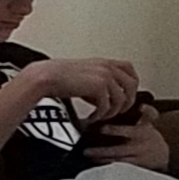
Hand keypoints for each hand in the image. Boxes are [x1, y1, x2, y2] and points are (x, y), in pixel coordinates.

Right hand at [19, 58, 138, 122]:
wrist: (46, 77)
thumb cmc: (59, 76)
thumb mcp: (84, 74)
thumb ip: (98, 81)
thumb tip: (107, 97)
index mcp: (103, 62)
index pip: (129, 69)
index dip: (132, 83)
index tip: (126, 94)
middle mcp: (106, 67)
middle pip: (132, 84)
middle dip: (127, 100)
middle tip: (117, 110)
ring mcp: (104, 76)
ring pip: (121, 99)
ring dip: (112, 111)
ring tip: (101, 116)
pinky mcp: (99, 87)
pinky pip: (107, 106)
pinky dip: (100, 115)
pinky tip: (91, 117)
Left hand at [84, 105, 169, 170]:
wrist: (163, 155)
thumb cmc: (150, 137)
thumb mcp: (150, 123)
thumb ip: (146, 113)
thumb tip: (142, 106)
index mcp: (140, 134)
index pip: (127, 131)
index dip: (114, 130)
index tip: (102, 128)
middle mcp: (137, 147)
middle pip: (118, 150)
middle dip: (102, 151)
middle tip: (87, 150)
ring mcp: (135, 159)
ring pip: (117, 160)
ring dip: (101, 159)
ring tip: (89, 156)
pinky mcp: (133, 167)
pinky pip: (119, 166)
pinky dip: (107, 164)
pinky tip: (96, 162)